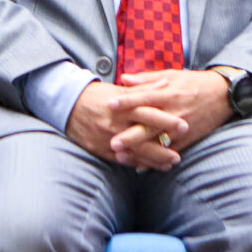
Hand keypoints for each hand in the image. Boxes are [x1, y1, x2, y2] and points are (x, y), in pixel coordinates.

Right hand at [65, 81, 183, 170]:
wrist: (67, 105)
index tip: (184, 126)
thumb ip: (143, 88)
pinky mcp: (99, 149)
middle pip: (143, 137)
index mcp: (122, 106)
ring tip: (170, 164)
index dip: (166, 120)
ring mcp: (107, 138)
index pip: (148, 113)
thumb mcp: (119, 88)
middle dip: (162, 147)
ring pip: (134, 152)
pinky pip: (121, 160)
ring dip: (153, 160)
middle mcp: (115, 123)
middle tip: (179, 155)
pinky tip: (149, 167)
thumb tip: (165, 83)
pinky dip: (136, 164)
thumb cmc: (96, 95)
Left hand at [110, 70, 236, 157]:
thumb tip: (124, 79)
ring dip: (139, 151)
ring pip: (158, 142)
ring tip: (121, 158)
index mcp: (168, 94)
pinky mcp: (188, 139)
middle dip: (130, 135)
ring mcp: (181, 128)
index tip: (109, 104)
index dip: (127, 101)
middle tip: (111, 143)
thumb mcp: (172, 75)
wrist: (223, 95)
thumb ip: (146, 79)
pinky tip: (141, 168)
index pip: (144, 97)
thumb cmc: (194, 82)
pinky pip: (170, 151)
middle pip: (149, 125)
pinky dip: (155, 160)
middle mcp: (173, 112)